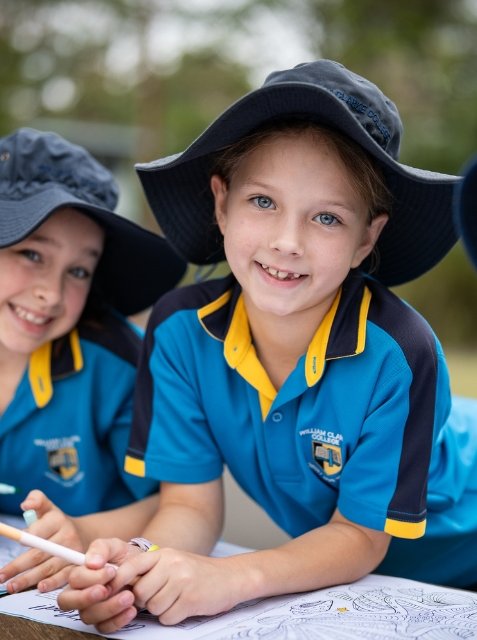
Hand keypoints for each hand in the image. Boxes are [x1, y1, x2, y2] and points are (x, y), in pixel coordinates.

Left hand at [0, 490, 84, 592]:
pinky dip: (52, 583)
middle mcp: (67, 536)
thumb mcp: (48, 507)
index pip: (40, 530)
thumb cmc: (56, 522)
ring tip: (11, 586)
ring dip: (29, 579)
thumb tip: (25, 505)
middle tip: (1, 576)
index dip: (28, 537)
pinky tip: (39, 588)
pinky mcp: (76, 566)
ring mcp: (73, 552)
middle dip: (19, 566)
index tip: (17, 542)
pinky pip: (63, 576)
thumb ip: (36, 499)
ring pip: (48, 567)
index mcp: (58, 520)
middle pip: (40, 553)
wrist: (83, 534)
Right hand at [58, 537, 140, 631]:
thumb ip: (101, 548)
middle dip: (86, 597)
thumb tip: (91, 562)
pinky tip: (131, 609)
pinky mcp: (104, 621)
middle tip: (107, 590)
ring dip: (109, 607)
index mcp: (81, 574)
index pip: (72, 580)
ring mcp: (92, 608)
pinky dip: (118, 620)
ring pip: (87, 616)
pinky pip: (104, 627)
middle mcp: (81, 592)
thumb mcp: (115, 546)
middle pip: (67, 602)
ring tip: (129, 596)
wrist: (144, 569)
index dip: (88, 578)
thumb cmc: (124, 557)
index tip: (110, 571)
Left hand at [62, 544, 249, 633]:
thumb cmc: (197, 573)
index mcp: (163, 555)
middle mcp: (171, 564)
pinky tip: (185, 606)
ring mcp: (181, 580)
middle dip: (145, 602)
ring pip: (153, 607)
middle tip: (160, 597)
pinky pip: (168, 617)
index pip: (131, 566)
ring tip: (176, 599)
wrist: (230, 578)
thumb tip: (120, 585)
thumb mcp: (172, 563)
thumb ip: (150, 571)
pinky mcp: (191, 598)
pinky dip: (174, 616)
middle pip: (140, 593)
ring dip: (161, 609)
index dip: (117, 580)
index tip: (108, 591)